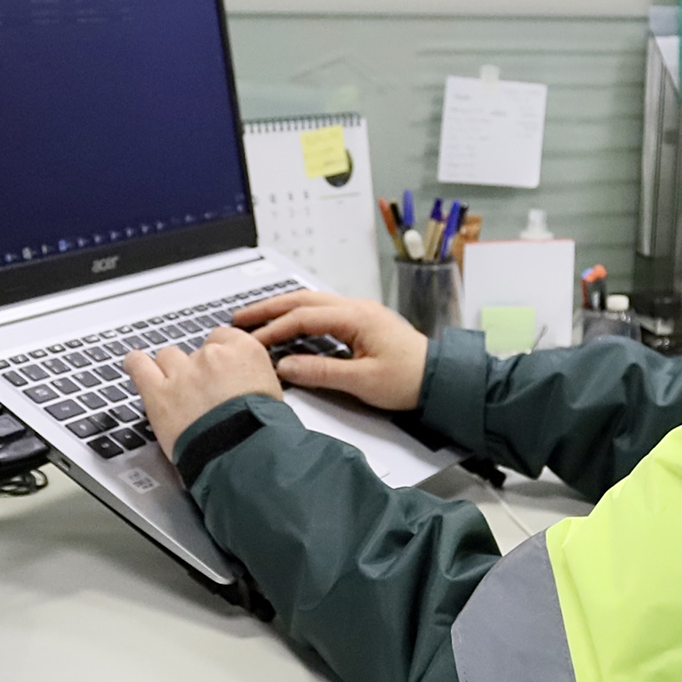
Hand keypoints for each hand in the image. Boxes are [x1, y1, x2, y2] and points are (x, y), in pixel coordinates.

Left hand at [124, 328, 282, 457]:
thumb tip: (243, 383)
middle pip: (196, 351)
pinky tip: (135, 365)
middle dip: (196, 370)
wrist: (243, 456)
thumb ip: (252, 380)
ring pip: (168, 357)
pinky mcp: (159, 392)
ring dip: (170, 371)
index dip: (217, 358)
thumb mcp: (273, 397)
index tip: (217, 371)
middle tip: (202, 394)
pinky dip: (135, 365)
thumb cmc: (263, 435)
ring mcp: (183, 372)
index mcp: (245, 351)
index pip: (223, 338)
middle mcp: (212, 356)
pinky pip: (138, 365)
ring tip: (175, 391)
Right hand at [231, 289, 427, 410]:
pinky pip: (323, 311)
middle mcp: (357, 308)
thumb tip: (286, 367)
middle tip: (241, 317)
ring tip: (257, 317)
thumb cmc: (410, 379)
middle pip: (303, 300)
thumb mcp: (363, 381)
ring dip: (283, 308)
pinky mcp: (362, 322)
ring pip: (312, 302)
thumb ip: (321, 372)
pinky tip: (288, 323)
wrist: (441, 378)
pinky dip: (299, 315)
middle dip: (269, 308)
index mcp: (357, 317)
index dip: (274, 329)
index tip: (253, 341)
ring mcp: (360, 312)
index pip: (304, 317)